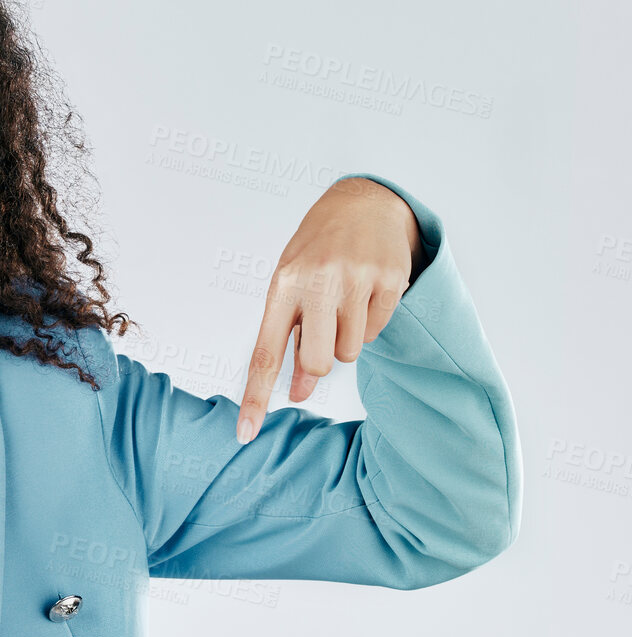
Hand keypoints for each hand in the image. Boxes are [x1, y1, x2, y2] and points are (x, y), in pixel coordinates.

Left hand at [236, 176, 423, 443]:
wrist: (363, 202)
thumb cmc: (317, 253)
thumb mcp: (292, 288)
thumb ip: (291, 339)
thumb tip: (298, 394)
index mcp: (282, 285)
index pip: (265, 353)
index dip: (255, 397)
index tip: (245, 434)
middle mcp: (318, 281)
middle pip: (318, 362)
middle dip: (319, 364)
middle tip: (323, 331)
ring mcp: (357, 279)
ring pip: (351, 351)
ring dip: (346, 338)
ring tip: (343, 300)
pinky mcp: (391, 279)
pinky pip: (377, 331)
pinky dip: (370, 322)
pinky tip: (366, 291)